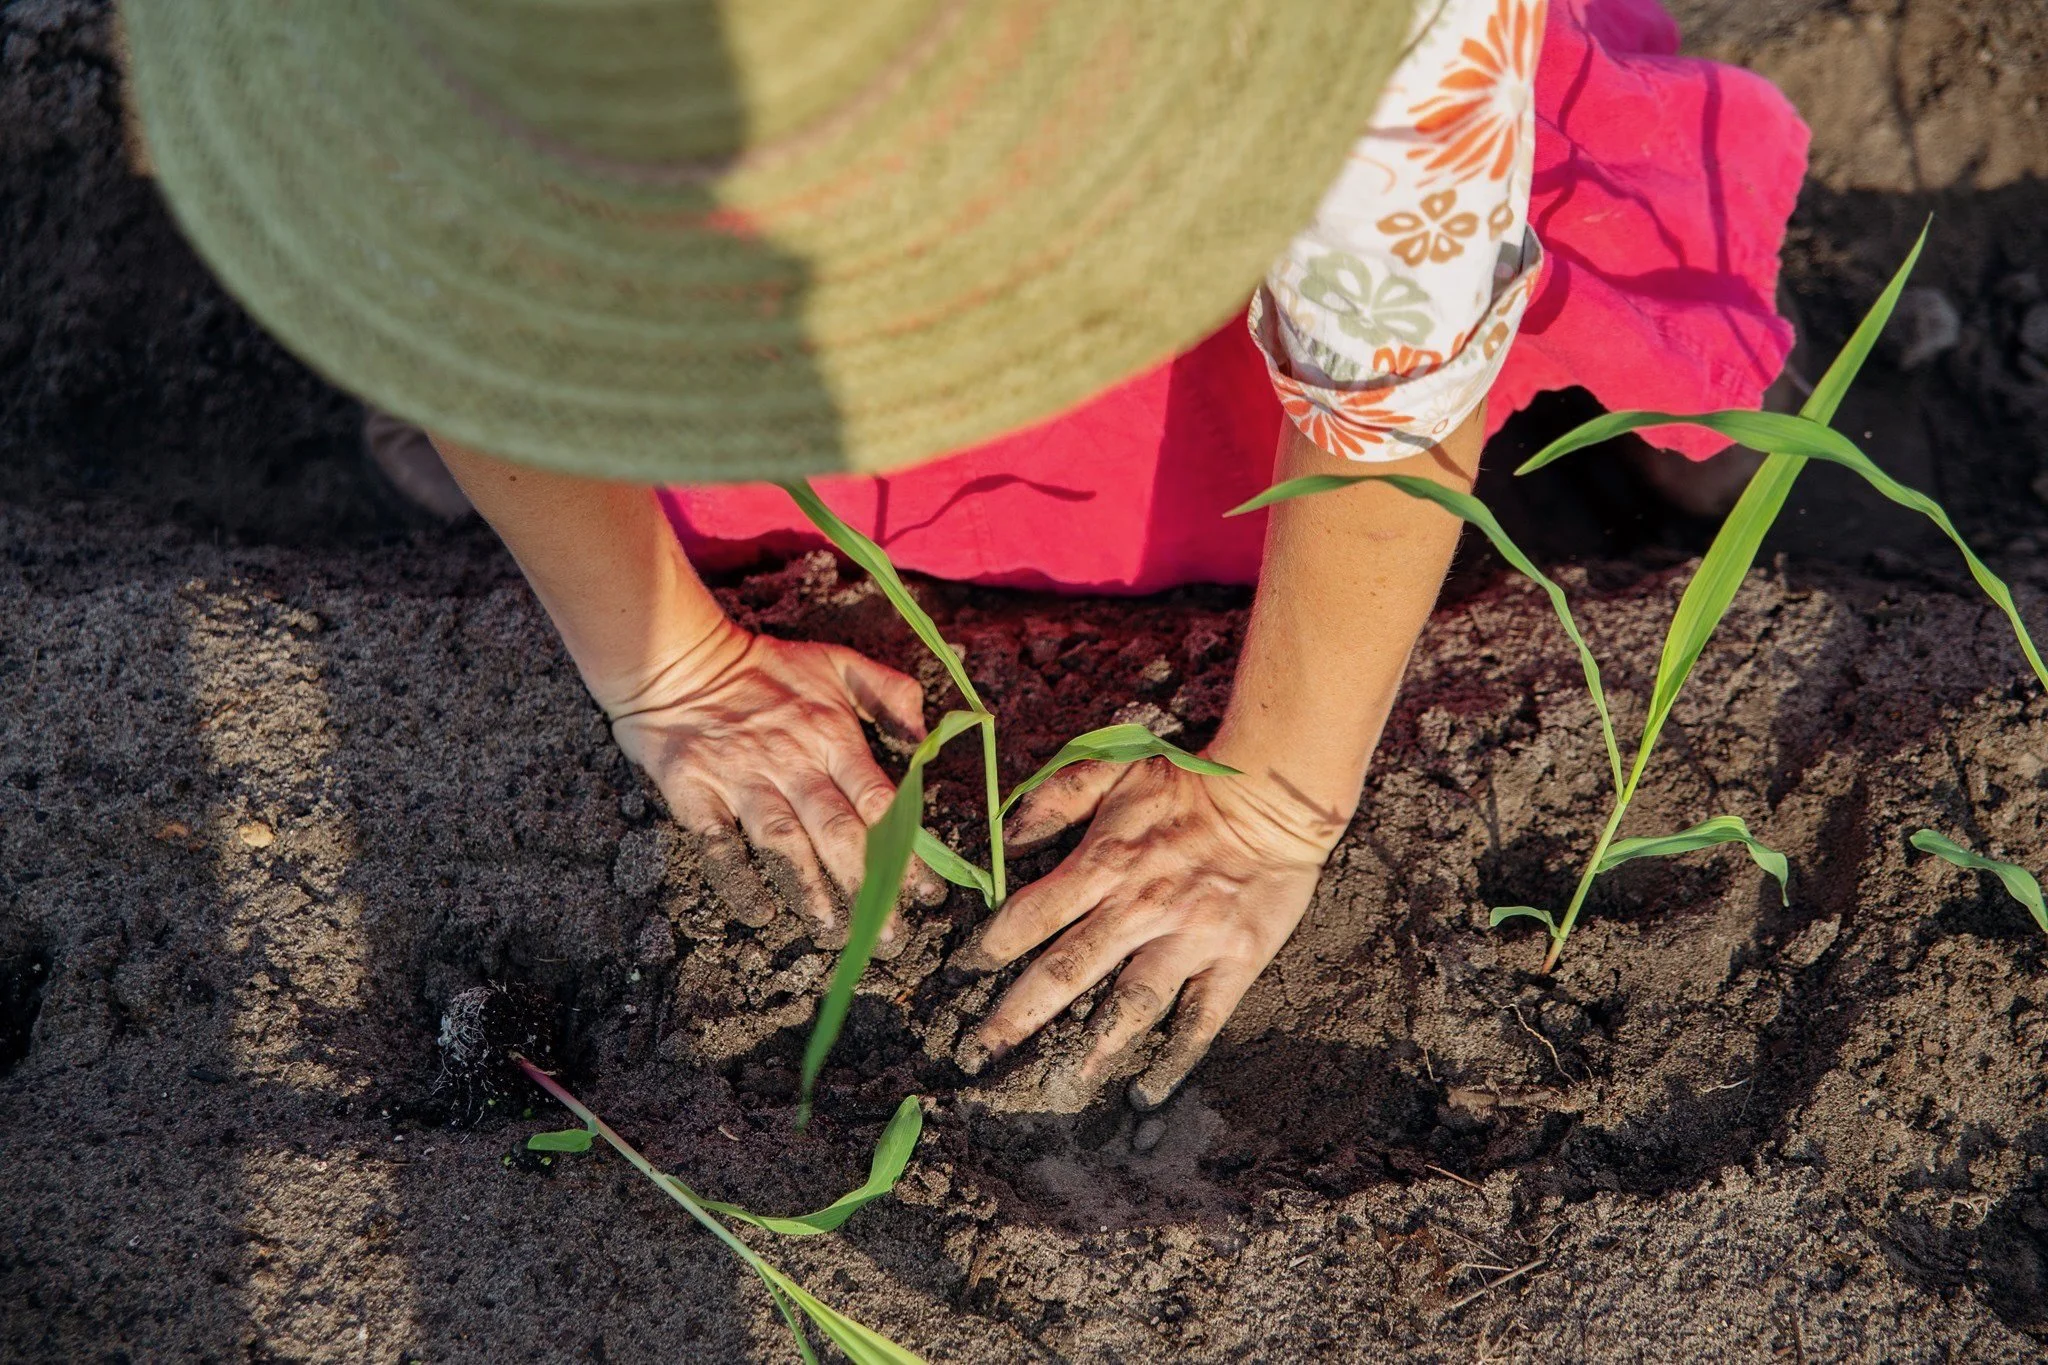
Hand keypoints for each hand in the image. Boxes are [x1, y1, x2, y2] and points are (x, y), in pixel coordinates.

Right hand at [606, 620, 943, 947]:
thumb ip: (888, 691)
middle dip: (869, 885)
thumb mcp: (835, 661)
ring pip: (783, 841)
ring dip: (810, 888)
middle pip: (838, 831)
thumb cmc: (764, 666)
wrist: (678, 657)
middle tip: (892, 934)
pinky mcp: (695, 789)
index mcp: (831, 735)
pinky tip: (758, 911)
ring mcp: (741, 778)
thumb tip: (925, 738)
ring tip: (832, 929)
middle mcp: (791, 761)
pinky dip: (738, 879)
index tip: (929, 893)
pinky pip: (719, 842)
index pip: (878, 800)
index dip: (907, 848)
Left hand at [955, 753, 1345, 1108]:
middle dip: (1016, 1017)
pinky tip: (1147, 1093)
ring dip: (1091, 1048)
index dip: (991, 947)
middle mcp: (1140, 909)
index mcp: (1105, 863)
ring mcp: (1189, 940)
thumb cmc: (1190, 782)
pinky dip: (1174, 1060)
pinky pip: (1199, 1020)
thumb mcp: (1114, 766)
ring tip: (1058, 1082)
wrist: (1275, 794)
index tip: (960, 976)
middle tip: (977, 1054)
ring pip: (1130, 1005)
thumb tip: (1005, 840)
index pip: (1033, 915)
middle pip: (1066, 972)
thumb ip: (1056, 798)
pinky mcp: (1234, 962)